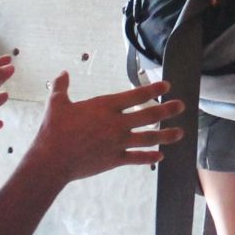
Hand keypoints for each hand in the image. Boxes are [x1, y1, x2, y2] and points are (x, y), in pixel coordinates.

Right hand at [31, 72, 184, 184]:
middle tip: (181, 106)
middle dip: (167, 110)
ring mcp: (118, 142)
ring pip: (148, 138)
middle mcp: (116, 123)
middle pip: (148, 115)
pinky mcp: (115, 159)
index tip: (166, 86)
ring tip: (180, 133)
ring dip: (166, 135)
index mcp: (105, 107)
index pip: (135, 95)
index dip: (153, 89)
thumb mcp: (56, 104)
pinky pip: (137, 158)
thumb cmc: (53, 131)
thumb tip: (62, 73)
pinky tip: (161, 155)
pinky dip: (150, 157)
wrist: (52, 160)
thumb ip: (61, 87)